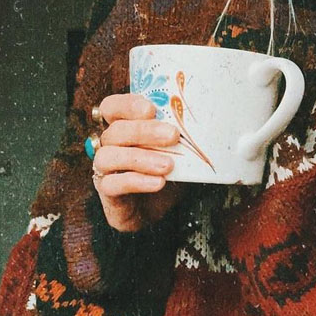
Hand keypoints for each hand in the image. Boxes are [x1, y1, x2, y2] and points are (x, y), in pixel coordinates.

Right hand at [91, 94, 185, 232]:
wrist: (157, 210)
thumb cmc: (166, 173)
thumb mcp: (179, 150)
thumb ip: (184, 135)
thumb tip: (212, 124)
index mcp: (122, 128)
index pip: (112, 107)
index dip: (127, 105)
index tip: (150, 109)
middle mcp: (109, 146)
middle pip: (115, 131)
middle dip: (144, 131)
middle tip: (173, 135)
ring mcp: (104, 169)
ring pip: (109, 156)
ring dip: (140, 158)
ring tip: (168, 165)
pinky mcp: (107, 192)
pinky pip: (112, 184)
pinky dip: (136, 182)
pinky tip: (158, 182)